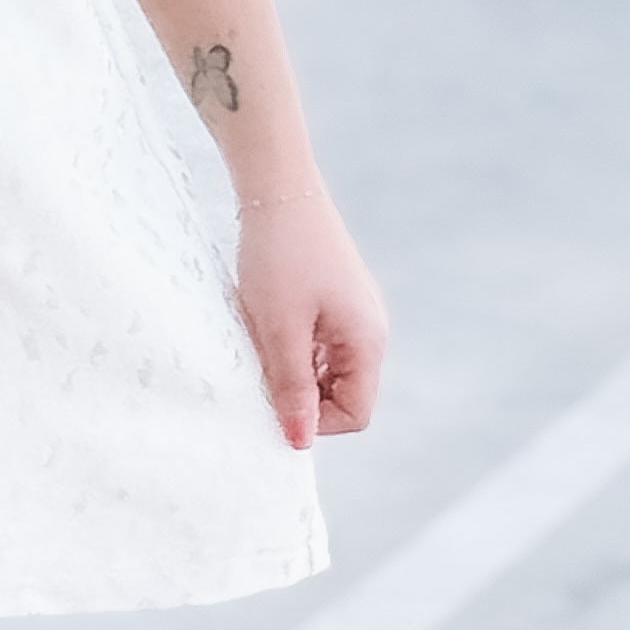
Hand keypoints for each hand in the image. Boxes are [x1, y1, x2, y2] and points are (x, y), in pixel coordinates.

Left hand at [230, 188, 386, 450]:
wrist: (276, 187)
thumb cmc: (279, 256)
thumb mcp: (279, 330)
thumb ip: (291, 389)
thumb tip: (298, 442)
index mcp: (368, 341)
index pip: (356, 413)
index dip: (315, 421)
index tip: (273, 400)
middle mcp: (370, 329)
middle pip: (342, 393)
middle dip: (300, 392)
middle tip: (260, 367)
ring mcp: (353, 311)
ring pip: (324, 367)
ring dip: (290, 367)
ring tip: (259, 338)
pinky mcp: (332, 296)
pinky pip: (315, 341)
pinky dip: (288, 342)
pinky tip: (263, 319)